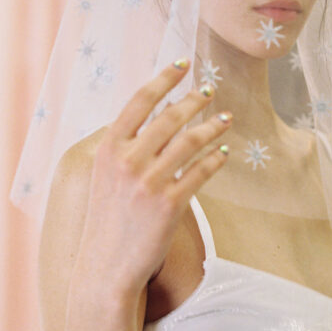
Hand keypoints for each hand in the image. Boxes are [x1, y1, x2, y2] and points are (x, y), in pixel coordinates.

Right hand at [80, 60, 230, 296]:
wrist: (106, 267)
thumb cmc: (108, 220)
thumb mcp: (106, 176)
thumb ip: (127, 147)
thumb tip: (158, 116)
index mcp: (108, 149)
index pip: (139, 101)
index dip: (163, 78)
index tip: (182, 63)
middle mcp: (127, 161)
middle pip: (169, 117)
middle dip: (194, 100)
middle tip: (210, 91)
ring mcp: (149, 183)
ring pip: (190, 141)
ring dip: (212, 126)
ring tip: (226, 118)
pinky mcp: (169, 205)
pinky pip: (201, 172)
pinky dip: (215, 159)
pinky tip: (224, 153)